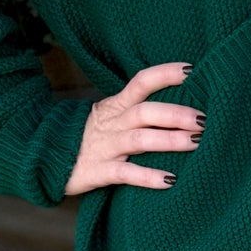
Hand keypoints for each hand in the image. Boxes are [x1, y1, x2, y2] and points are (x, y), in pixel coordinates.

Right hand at [64, 61, 203, 196]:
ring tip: (196, 143)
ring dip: (169, 140)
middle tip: (205, 119)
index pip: (142, 82)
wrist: (46, 158)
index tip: (193, 70)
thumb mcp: (111, 117)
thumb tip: (182, 109)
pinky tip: (170, 180)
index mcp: (116, 106)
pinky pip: (125, 173)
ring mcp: (105, 147)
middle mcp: (113, 123)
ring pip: (139, 139)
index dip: (166, 74)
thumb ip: (138, 111)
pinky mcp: (99, 171)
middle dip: (176, 114)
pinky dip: (147, 176)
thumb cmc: (91, 138)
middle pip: (145, 112)